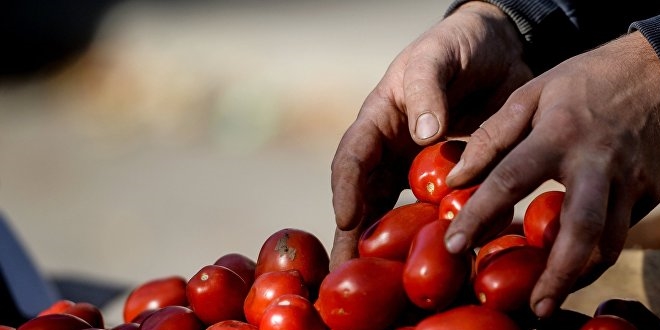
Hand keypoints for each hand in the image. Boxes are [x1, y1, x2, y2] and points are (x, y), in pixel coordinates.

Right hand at [329, 2, 532, 269]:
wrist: (499, 48)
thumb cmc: (458, 45)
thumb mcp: (437, 56)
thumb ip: (427, 89)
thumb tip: (423, 135)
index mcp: (379, 121)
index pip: (352, 158)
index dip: (346, 190)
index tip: (347, 219)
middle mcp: (393, 151)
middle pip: (367, 198)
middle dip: (356, 235)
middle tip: (348, 273)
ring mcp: (420, 168)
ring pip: (398, 212)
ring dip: (392, 246)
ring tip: (388, 281)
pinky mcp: (451, 178)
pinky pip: (440, 210)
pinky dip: (438, 234)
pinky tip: (443, 259)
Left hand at [445, 31, 659, 317]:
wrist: (655, 68)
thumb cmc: (585, 81)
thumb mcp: (531, 94)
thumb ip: (491, 136)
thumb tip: (457, 177)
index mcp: (558, 135)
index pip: (508, 181)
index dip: (479, 216)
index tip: (455, 246)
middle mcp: (596, 164)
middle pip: (580, 230)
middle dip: (557, 275)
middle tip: (535, 307)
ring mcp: (631, 180)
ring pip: (610, 243)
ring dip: (580, 275)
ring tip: (552, 297)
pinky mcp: (652, 191)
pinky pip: (623, 231)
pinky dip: (597, 254)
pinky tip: (576, 265)